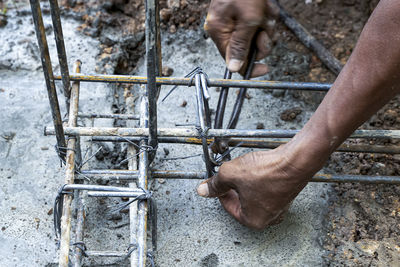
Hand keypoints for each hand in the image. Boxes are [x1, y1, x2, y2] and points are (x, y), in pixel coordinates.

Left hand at [197, 144, 314, 229]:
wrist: (295, 160)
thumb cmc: (268, 171)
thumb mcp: (230, 174)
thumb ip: (215, 184)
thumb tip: (204, 190)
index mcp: (253, 220)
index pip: (227, 205)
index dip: (220, 190)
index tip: (217, 180)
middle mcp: (268, 217)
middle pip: (240, 201)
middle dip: (234, 185)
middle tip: (231, 172)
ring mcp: (279, 206)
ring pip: (252, 193)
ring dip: (246, 180)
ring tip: (246, 168)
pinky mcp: (285, 194)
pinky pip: (264, 188)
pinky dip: (259, 178)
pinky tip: (258, 167)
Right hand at [204, 0, 278, 76]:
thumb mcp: (248, 20)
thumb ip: (241, 46)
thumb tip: (233, 68)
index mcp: (220, 32)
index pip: (233, 61)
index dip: (250, 66)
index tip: (265, 68)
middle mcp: (225, 29)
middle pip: (248, 49)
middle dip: (262, 39)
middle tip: (266, 27)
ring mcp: (235, 21)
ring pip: (257, 36)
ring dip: (267, 25)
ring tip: (266, 10)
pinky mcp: (244, 14)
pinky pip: (259, 24)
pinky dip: (267, 16)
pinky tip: (267, 6)